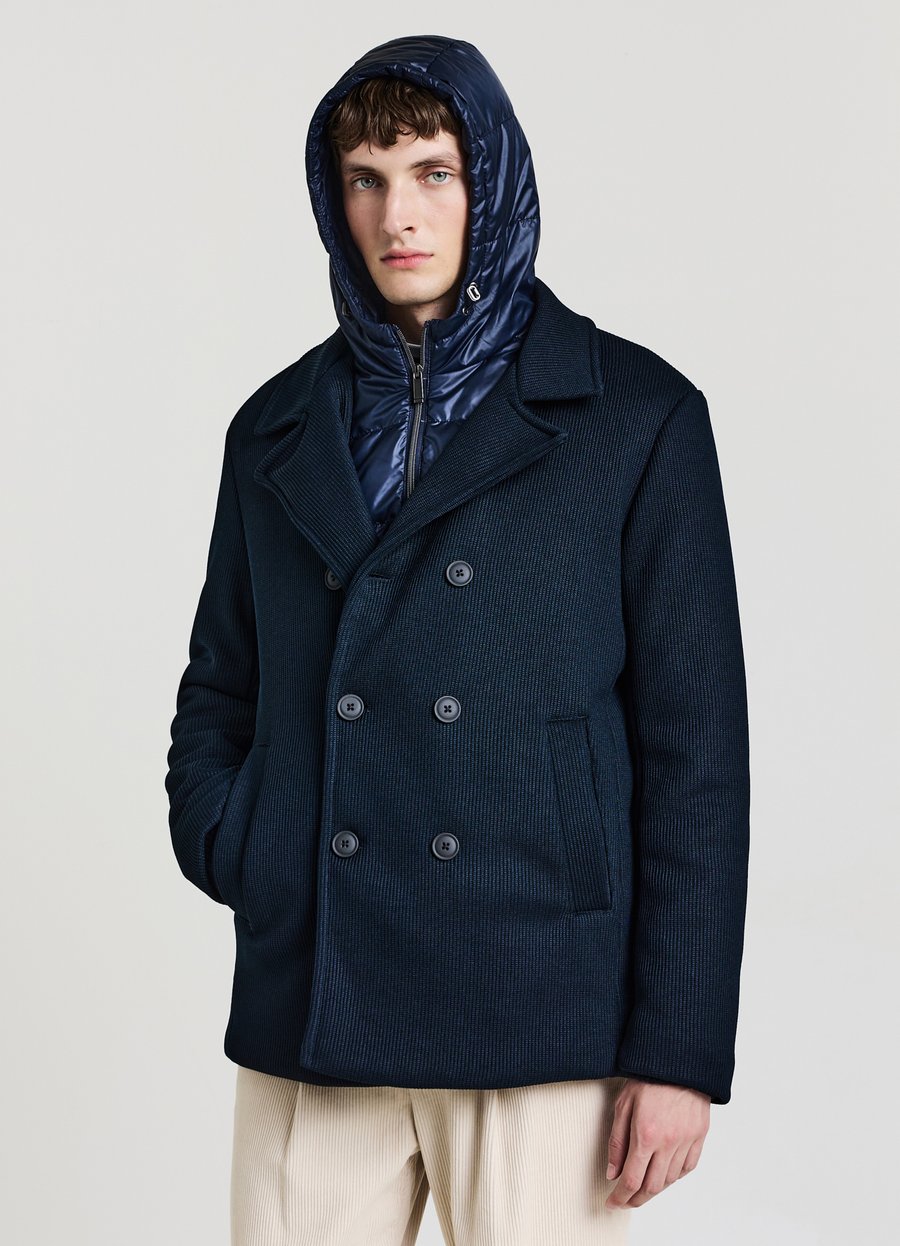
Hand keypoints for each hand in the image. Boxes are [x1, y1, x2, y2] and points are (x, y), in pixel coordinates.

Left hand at [604, 1078, 710, 1208]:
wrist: (678, 1059)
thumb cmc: (647, 1077)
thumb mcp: (623, 1104)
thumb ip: (617, 1142)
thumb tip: (612, 1173)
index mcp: (646, 1134)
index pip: (632, 1180)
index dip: (620, 1197)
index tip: (612, 1203)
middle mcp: (669, 1142)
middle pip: (652, 1187)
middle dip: (636, 1199)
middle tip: (625, 1201)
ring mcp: (687, 1140)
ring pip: (670, 1180)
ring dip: (654, 1189)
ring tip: (641, 1187)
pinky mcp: (700, 1136)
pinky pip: (687, 1168)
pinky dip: (674, 1176)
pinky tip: (664, 1174)